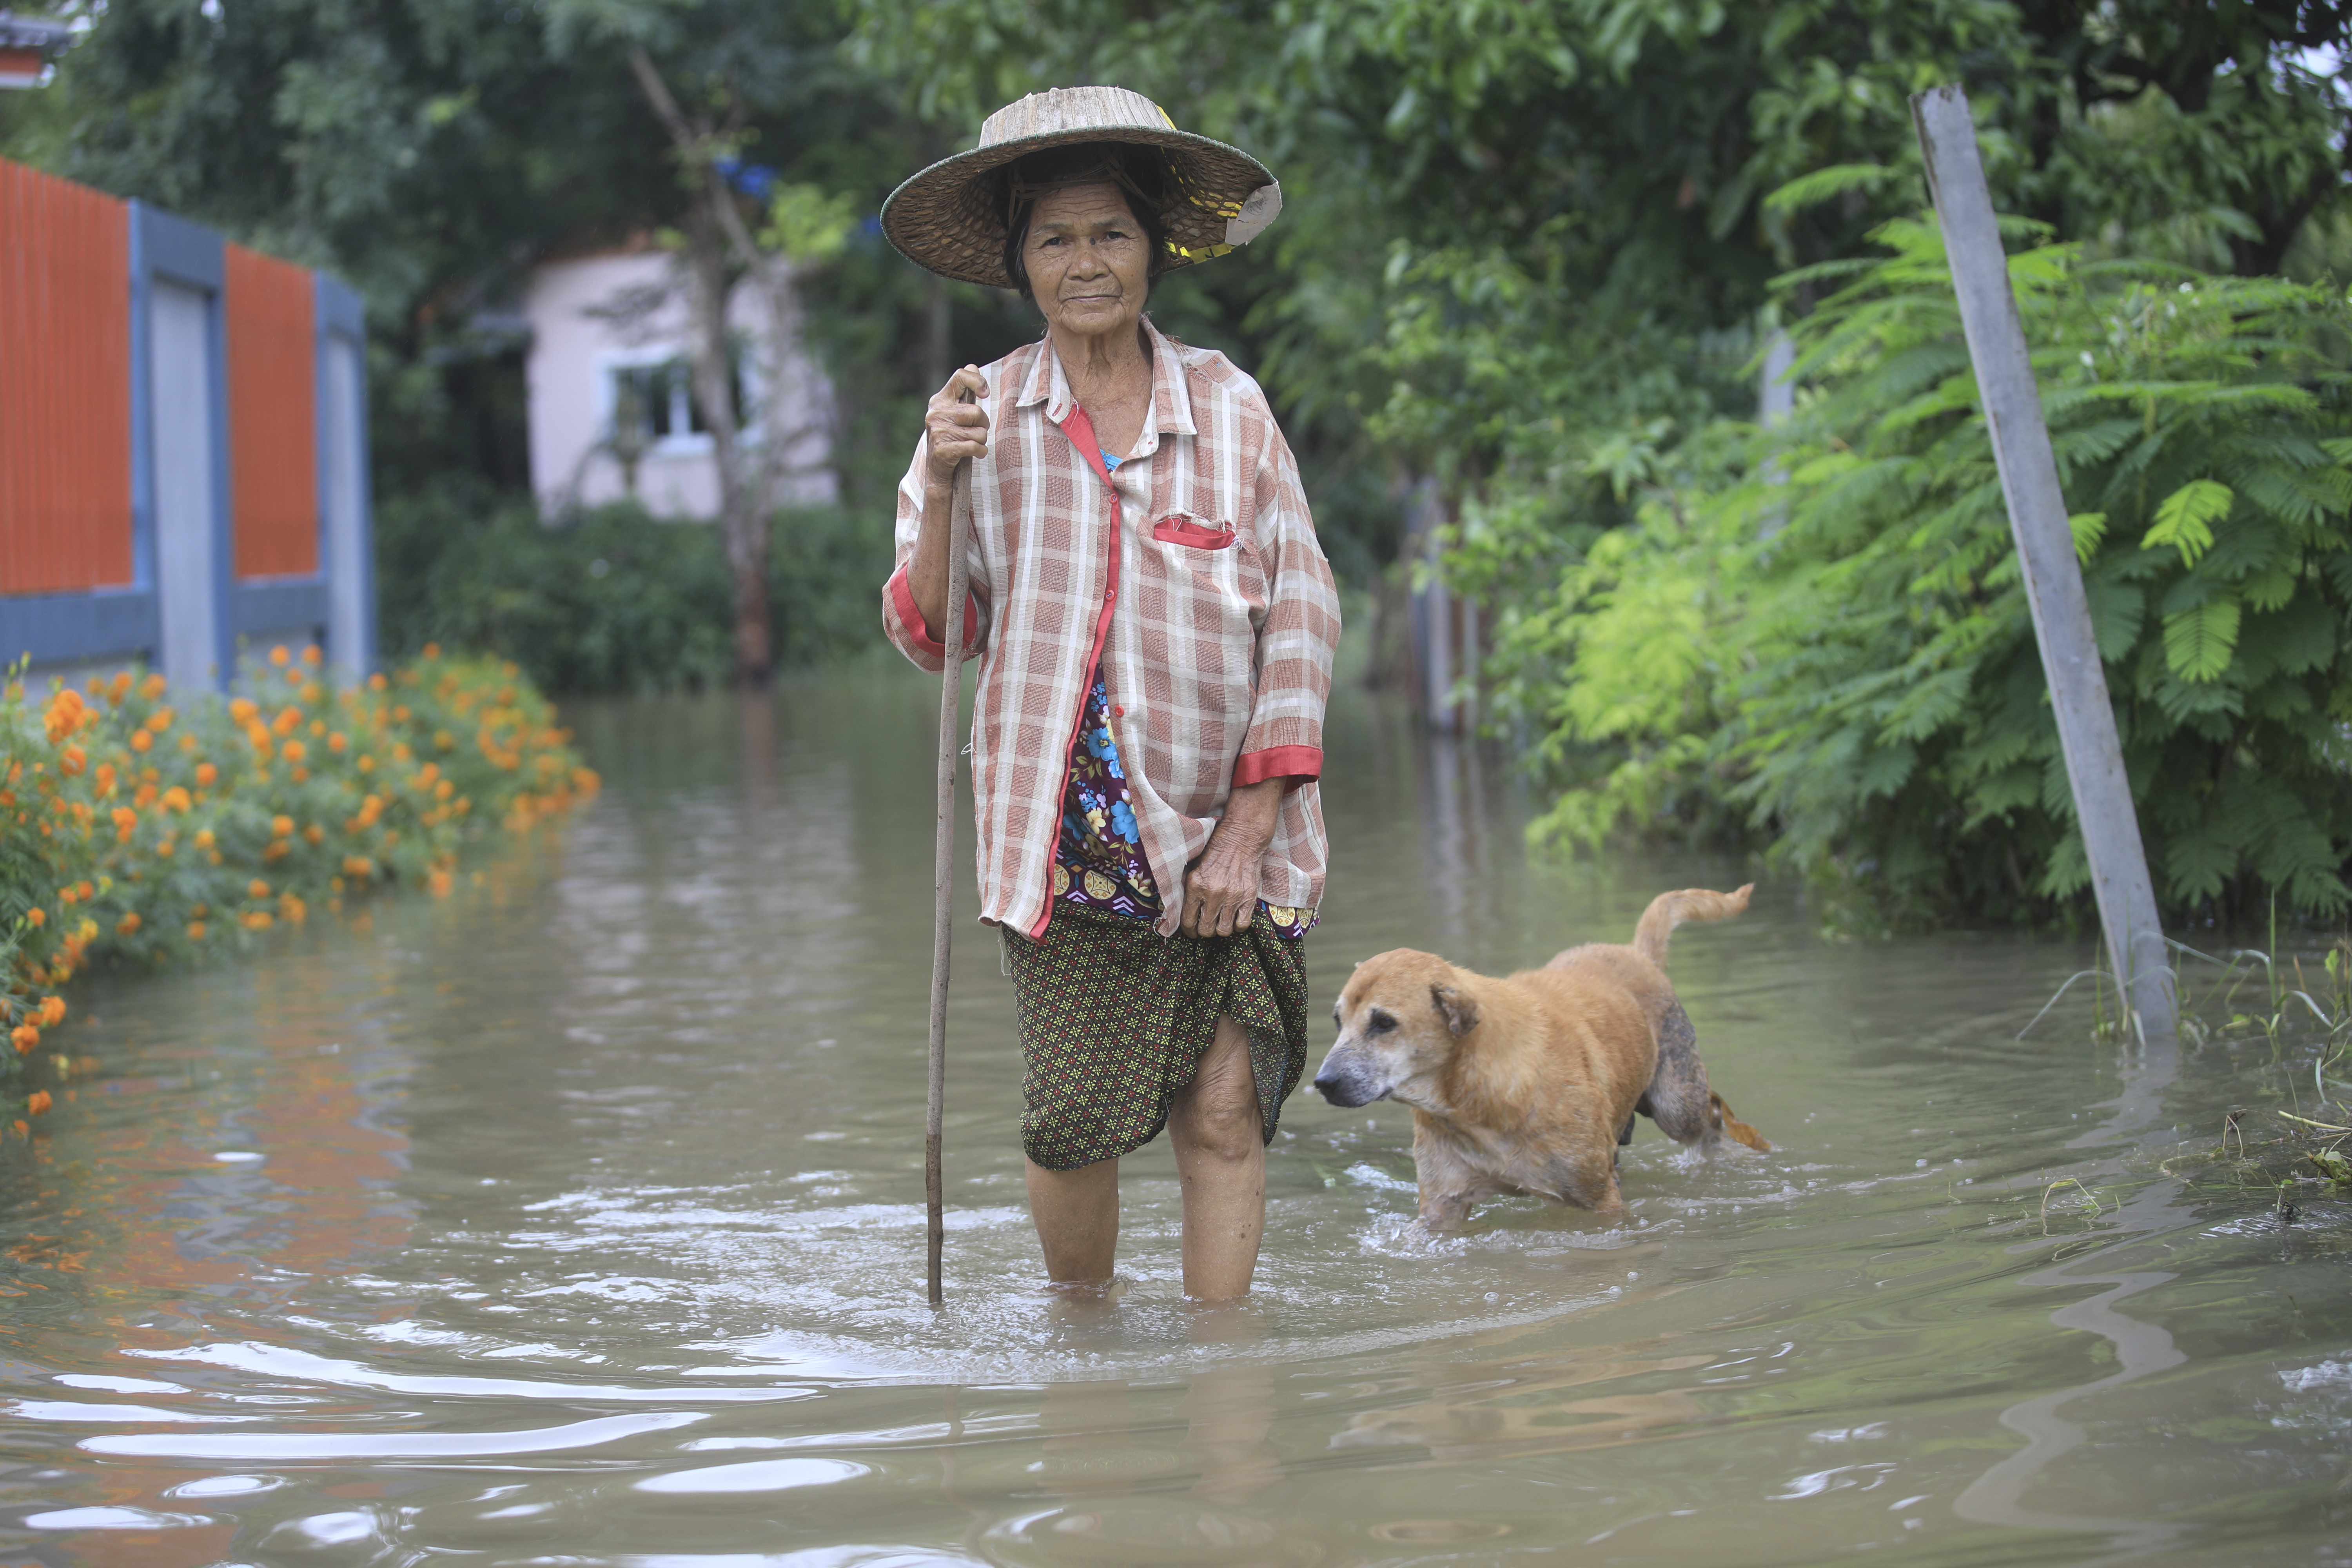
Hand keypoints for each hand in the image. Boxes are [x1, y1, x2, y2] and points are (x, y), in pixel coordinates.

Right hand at [924, 366, 989, 488]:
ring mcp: (938, 431)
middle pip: (976, 411)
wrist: (936, 469)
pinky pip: (974, 447)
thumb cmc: (951, 436)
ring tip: (972, 443)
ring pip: (979, 432)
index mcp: (939, 400)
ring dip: (982, 440)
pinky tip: (975, 453)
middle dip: (983, 423)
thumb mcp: (954, 412)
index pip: (960, 377)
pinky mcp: (943, 449)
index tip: (985, 393)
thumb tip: (972, 365)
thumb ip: (963, 391)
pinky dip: (980, 452)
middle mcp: (936, 413)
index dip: (977, 381)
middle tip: (976, 430)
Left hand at [1182, 778, 1283, 937]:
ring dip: (1220, 930)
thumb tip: (1181, 910)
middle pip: (1205, 930)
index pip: (1187, 921)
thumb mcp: (1194, 866)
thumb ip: (1188, 888)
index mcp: (1195, 885)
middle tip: (1206, 927)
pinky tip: (1234, 919)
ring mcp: (1232, 897)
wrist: (1241, 838)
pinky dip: (1237, 926)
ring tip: (1220, 922)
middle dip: (1204, 932)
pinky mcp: (1248, 897)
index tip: (1191, 932)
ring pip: (1223, 931)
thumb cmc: (1215, 850)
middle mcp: (1213, 893)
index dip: (1188, 931)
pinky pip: (1242, 925)